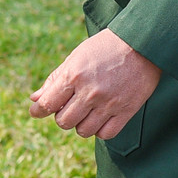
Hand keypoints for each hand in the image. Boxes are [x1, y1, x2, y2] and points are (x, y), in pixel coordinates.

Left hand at [28, 28, 161, 139]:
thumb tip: (35, 99)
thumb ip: (55, 79)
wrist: (142, 44)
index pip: (47, 104)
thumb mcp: (76, 57)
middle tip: (69, 107)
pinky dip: (99, 130)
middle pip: (64, 122)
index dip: (38, 110)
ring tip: (86, 112)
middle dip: (62, 116)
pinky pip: (105, 134)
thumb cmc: (105, 48)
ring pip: (83, 131)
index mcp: (74, 75)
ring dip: (80, 124)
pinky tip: (100, 118)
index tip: (37, 112)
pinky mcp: (126, 111)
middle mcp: (90, 92)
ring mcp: (109, 103)